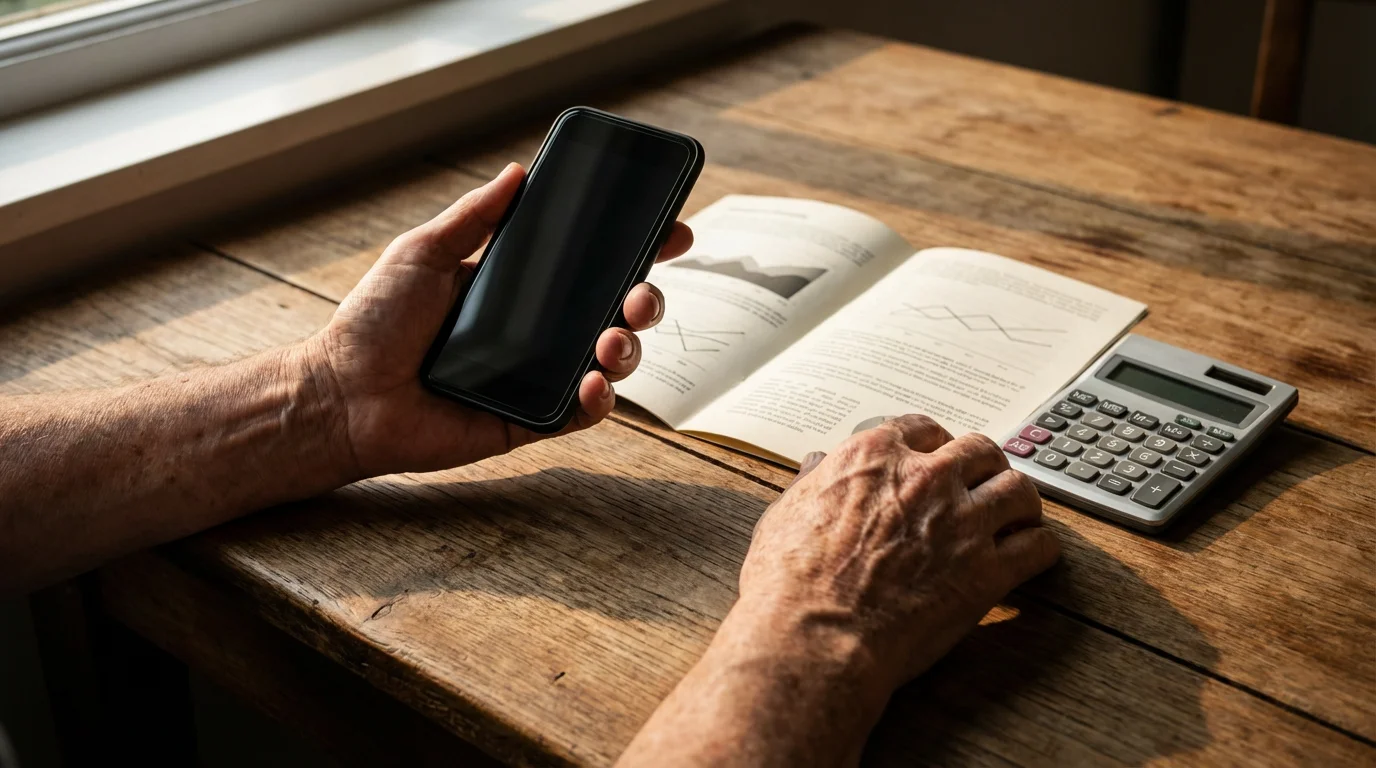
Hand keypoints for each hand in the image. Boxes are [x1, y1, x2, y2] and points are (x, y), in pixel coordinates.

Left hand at [305, 163, 692, 478]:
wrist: (343, 395)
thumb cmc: (373, 324)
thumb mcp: (422, 254)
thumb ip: (473, 217)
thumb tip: (518, 171)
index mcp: (518, 289)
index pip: (588, 265)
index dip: (634, 249)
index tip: (670, 231)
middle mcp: (537, 332)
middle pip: (614, 311)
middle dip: (645, 298)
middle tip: (640, 293)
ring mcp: (538, 377)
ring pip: (610, 361)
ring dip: (628, 347)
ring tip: (611, 339)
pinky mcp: (530, 421)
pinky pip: (583, 413)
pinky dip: (600, 399)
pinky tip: (593, 383)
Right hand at [734, 414, 1059, 696]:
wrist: (814, 637)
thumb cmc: (789, 582)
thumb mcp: (784, 514)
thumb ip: (811, 483)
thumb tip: (815, 464)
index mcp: (874, 456)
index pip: (923, 428)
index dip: (934, 445)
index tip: (937, 461)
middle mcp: (926, 478)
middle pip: (981, 450)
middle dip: (983, 468)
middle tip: (980, 489)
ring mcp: (962, 522)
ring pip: (1019, 488)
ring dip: (1020, 503)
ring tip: (1016, 518)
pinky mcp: (987, 571)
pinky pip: (1040, 546)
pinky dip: (1040, 549)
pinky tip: (1030, 558)